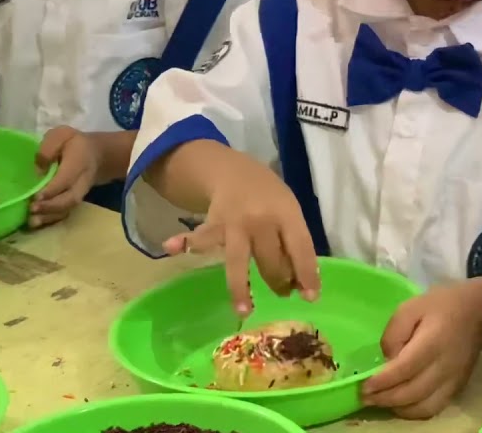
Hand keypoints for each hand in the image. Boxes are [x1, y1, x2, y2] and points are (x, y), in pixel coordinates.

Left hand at [31, 126, 97, 227]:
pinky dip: (51, 219)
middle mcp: (82, 181)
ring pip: (68, 209)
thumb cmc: (73, 143)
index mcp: (79, 162)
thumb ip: (49, 147)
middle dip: (51, 206)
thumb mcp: (62, 134)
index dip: (52, 189)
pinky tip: (36, 222)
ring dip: (50, 216)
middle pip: (71, 198)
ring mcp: (79, 193)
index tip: (35, 196)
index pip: (67, 179)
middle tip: (32, 209)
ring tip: (31, 221)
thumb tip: (38, 168)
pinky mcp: (73, 200)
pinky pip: (65, 212)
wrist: (95, 154)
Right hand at [159, 150, 319, 315]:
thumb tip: (301, 285)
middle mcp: (261, 219)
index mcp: (286, 213)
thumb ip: (295, 242)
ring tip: (245, 310)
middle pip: (270, 259)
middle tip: (281, 291)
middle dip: (278, 281)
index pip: (300, 248)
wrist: (235, 171)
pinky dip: (184, 242)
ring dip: (241, 287)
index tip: (310, 297)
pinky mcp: (213, 224)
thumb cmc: (269, 197)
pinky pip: (199, 237)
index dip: (307, 273)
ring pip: (238, 260)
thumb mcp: (289, 211)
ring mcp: (235, 223)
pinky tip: (170, 248)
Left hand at [362, 282, 481, 418]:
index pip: (405, 369)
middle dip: (384, 398)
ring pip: (422, 408)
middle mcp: (444, 367)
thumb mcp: (411, 307)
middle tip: (364, 396)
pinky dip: (413, 412)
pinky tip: (399, 404)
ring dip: (397, 408)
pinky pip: (433, 409)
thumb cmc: (442, 306)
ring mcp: (453, 381)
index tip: (363, 386)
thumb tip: (387, 359)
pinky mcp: (456, 389)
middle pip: (411, 393)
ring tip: (379, 401)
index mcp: (433, 342)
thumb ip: (394, 333)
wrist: (479, 314)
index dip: (382, 381)